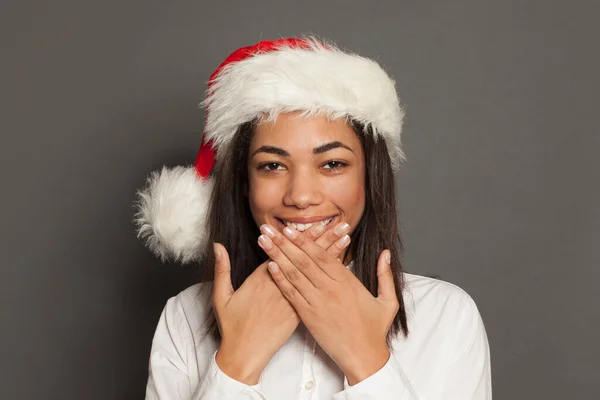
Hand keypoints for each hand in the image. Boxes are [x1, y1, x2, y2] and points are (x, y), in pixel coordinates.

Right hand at [212, 222, 350, 384]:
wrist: (244, 354)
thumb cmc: (232, 326)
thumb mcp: (221, 296)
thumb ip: (222, 269)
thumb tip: (217, 245)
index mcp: (263, 279)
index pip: (284, 251)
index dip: (300, 236)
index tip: (313, 221)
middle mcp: (281, 286)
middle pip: (305, 257)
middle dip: (323, 238)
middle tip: (340, 223)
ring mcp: (293, 299)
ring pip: (315, 271)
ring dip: (331, 252)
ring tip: (345, 237)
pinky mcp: (300, 312)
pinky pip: (318, 290)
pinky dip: (329, 277)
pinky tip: (342, 266)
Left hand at [258, 223, 398, 384]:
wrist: (364, 357)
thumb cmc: (375, 330)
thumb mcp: (387, 301)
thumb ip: (385, 275)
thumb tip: (386, 253)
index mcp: (347, 281)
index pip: (321, 254)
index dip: (304, 240)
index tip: (290, 228)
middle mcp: (330, 289)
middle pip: (302, 259)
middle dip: (284, 242)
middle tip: (268, 229)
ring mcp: (317, 302)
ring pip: (293, 274)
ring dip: (276, 256)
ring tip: (263, 242)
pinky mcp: (308, 316)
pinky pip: (291, 294)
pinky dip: (279, 279)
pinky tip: (269, 267)